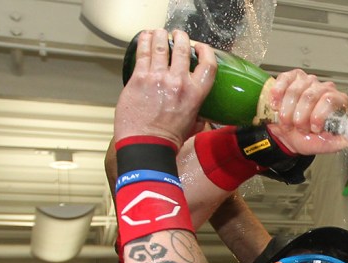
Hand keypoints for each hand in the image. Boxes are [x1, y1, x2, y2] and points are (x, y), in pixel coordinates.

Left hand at [113, 29, 215, 147]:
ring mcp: (158, 78)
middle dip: (181, 37)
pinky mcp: (139, 78)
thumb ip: (198, 116)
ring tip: (160, 33)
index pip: (208, 64)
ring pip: (161, 46)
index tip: (200, 47)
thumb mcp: (192, 126)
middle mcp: (178, 82)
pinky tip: (146, 37)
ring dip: (161, 35)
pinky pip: (143, 52)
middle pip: (182, 49)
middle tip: (178, 36)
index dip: (206, 51)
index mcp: (195, 94)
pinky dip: (145, 41)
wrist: (146, 144)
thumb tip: (201, 116)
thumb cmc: (168, 140)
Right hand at [266, 69, 347, 155]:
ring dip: (287, 111)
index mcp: (336, 101)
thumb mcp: (326, 145)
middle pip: (311, 95)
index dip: (319, 115)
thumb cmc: (307, 138)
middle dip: (301, 116)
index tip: (313, 127)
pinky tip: (276, 105)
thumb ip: (342, 139)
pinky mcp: (290, 78)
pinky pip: (284, 81)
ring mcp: (307, 81)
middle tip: (298, 127)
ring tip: (287, 121)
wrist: (286, 137)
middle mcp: (323, 88)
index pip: (330, 99)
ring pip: (295, 91)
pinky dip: (278, 95)